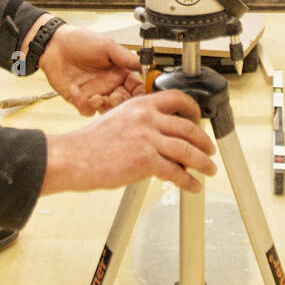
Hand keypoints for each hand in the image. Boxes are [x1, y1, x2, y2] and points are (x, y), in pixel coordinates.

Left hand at [39, 25, 142, 115]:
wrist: (54, 44)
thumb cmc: (79, 41)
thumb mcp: (107, 46)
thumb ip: (126, 58)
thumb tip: (148, 63)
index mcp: (119, 72)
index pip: (136, 88)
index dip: (139, 94)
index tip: (139, 96)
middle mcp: (108, 84)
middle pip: (123, 103)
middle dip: (120, 103)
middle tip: (114, 97)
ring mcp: (94, 92)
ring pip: (106, 110)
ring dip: (102, 106)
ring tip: (96, 97)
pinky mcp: (79, 98)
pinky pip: (86, 110)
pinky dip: (82, 103)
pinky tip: (75, 89)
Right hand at [41, 91, 216, 193]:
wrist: (74, 157)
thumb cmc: (91, 143)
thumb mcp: (119, 118)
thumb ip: (141, 121)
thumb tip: (161, 134)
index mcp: (141, 105)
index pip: (177, 98)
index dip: (195, 110)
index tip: (200, 120)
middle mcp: (147, 118)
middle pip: (188, 127)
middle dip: (204, 141)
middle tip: (209, 149)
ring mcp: (148, 139)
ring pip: (188, 150)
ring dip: (203, 162)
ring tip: (209, 169)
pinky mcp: (146, 161)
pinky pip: (176, 172)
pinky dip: (189, 181)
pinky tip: (193, 185)